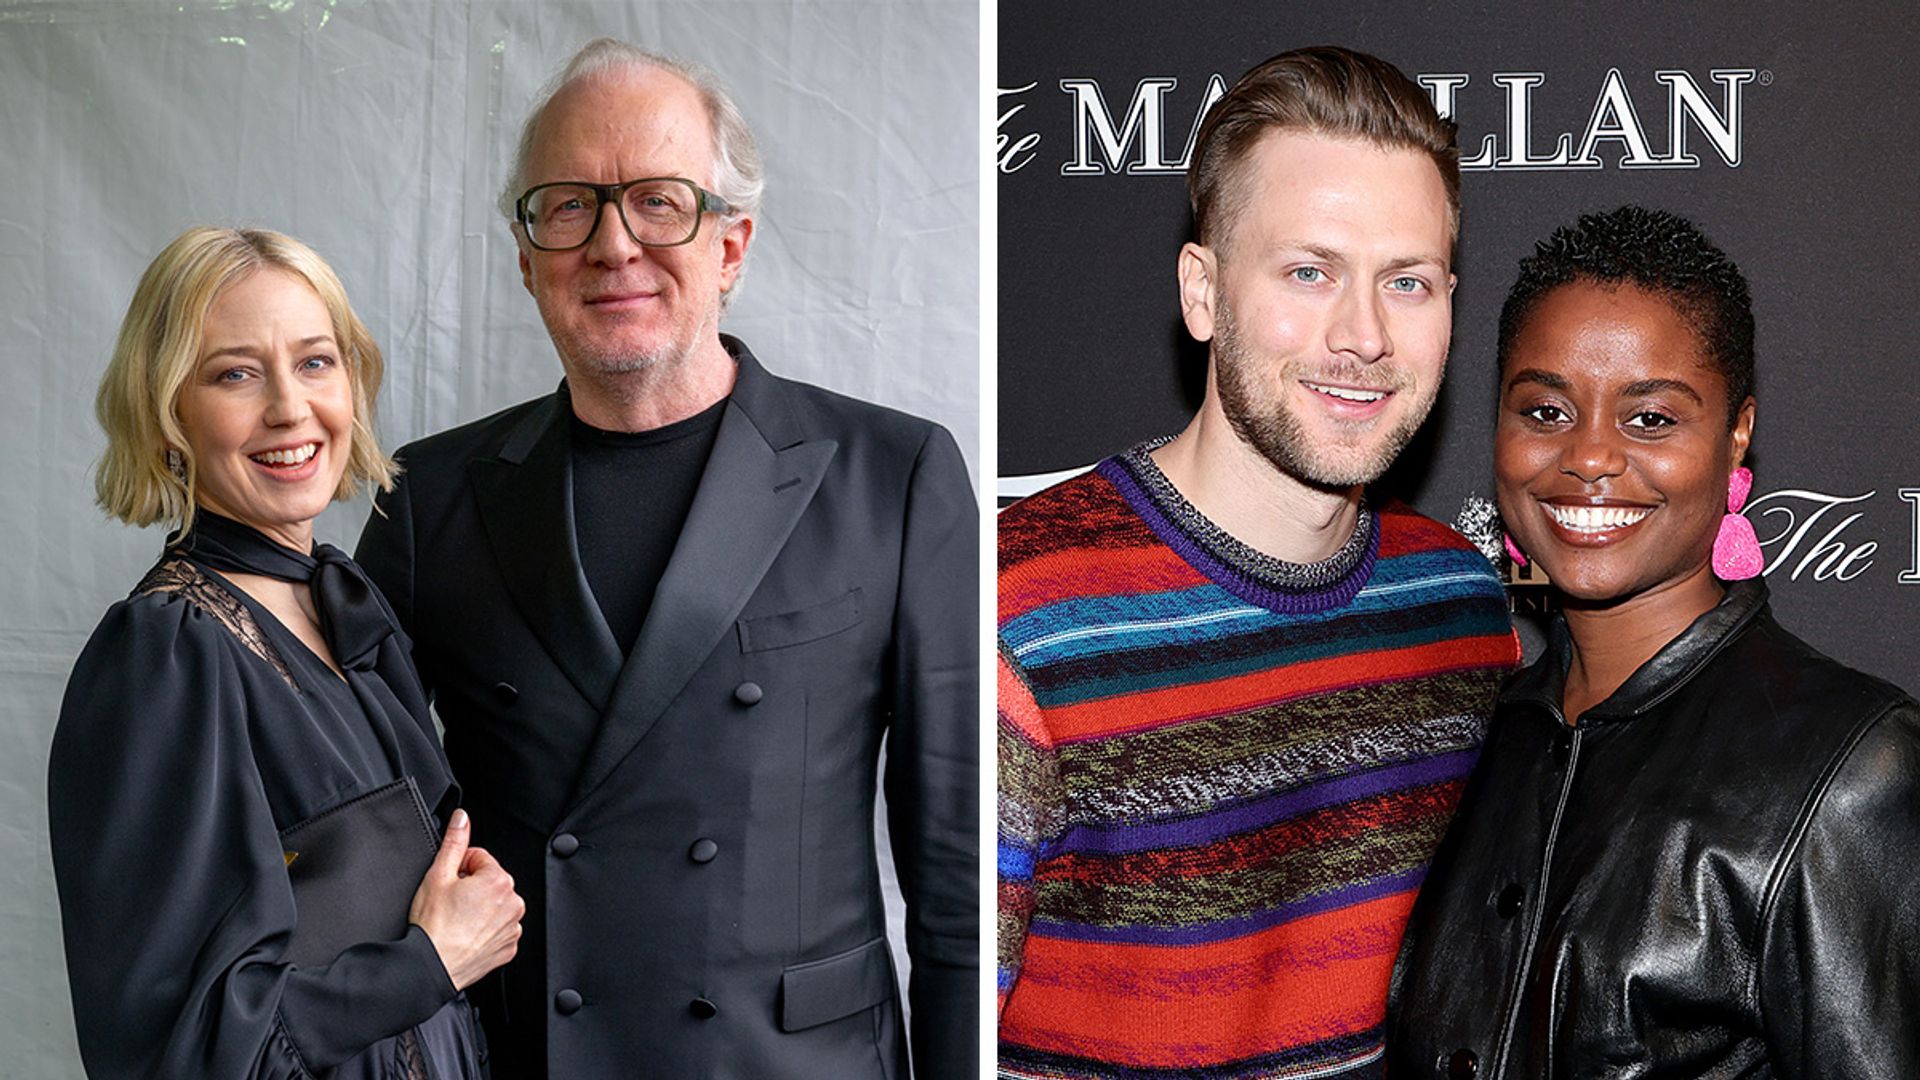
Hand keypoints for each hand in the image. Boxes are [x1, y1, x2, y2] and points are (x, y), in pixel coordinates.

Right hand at [409, 809, 523, 989]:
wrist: (432, 966)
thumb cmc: (433, 926)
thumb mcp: (438, 875)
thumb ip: (454, 841)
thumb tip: (462, 818)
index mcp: (499, 880)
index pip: (479, 859)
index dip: (459, 868)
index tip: (449, 883)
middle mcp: (513, 903)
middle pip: (489, 881)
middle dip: (470, 887)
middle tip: (450, 902)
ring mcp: (513, 927)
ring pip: (495, 905)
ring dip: (479, 907)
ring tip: (457, 919)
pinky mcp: (508, 947)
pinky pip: (498, 929)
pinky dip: (484, 929)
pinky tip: (465, 934)